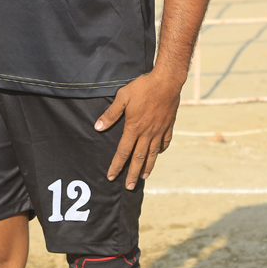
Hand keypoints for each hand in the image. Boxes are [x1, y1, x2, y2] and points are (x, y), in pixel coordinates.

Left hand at [95, 71, 183, 189]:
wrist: (167, 81)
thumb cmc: (143, 87)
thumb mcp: (123, 97)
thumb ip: (111, 113)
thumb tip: (98, 127)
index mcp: (134, 128)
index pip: (123, 152)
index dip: (117, 165)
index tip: (112, 176)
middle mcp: (147, 133)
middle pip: (139, 158)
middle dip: (133, 174)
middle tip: (129, 186)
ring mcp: (159, 130)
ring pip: (153, 153)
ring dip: (148, 167)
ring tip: (144, 177)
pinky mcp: (168, 125)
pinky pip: (165, 142)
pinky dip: (161, 150)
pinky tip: (159, 154)